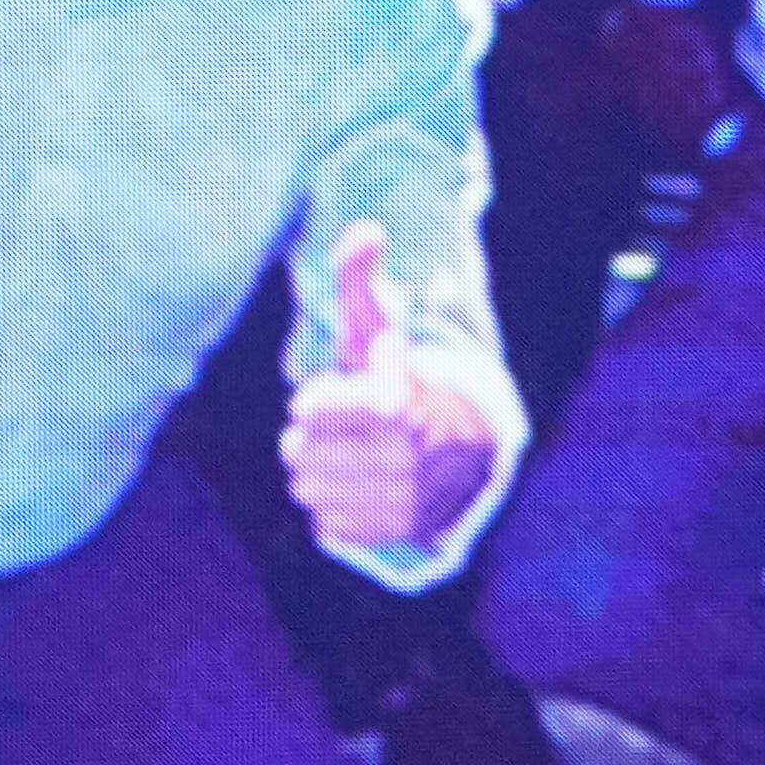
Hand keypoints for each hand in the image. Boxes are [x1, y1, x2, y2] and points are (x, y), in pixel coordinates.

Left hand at [278, 232, 509, 562]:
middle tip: (337, 427)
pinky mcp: (394, 535)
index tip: (325, 397)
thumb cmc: (400, 380)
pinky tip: (357, 487)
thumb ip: (360, 283)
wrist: (463, 450)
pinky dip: (333, 506)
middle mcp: (406, 458)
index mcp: (398, 402)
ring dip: (318, 473)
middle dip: (309, 438)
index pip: (310, 408)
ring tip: (346, 455)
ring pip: (309, 491)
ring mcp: (401, 502)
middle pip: (301, 454)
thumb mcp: (379, 331)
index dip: (312, 401)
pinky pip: (327, 526)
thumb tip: (365, 229)